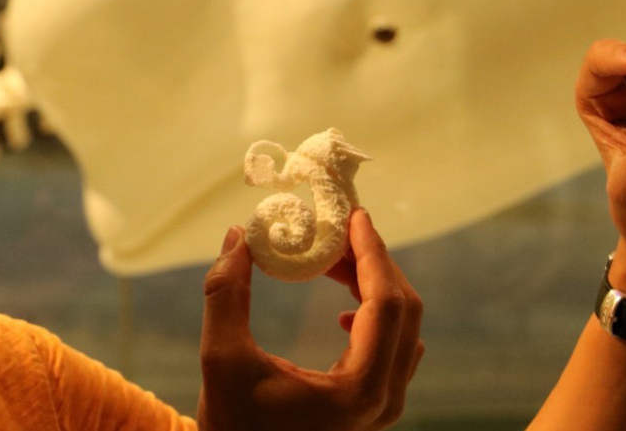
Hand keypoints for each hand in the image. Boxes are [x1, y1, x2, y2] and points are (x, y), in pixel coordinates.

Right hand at [197, 209, 423, 430]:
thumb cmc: (233, 426)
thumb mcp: (221, 360)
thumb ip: (226, 294)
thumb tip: (238, 236)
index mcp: (359, 389)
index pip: (386, 302)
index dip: (372, 252)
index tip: (354, 215)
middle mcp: (385, 398)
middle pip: (403, 309)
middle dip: (373, 262)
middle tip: (339, 232)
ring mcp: (387, 404)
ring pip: (403, 325)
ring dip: (374, 284)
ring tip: (334, 260)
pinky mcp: (378, 403)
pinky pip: (395, 345)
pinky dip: (375, 313)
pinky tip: (344, 310)